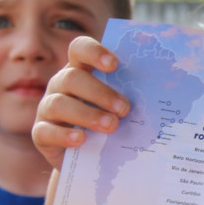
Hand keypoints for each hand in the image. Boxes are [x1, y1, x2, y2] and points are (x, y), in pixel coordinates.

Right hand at [31, 36, 128, 169]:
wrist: (87, 155)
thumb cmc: (107, 120)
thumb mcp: (117, 105)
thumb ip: (130, 94)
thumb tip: (162, 92)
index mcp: (80, 70)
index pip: (79, 48)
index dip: (94, 52)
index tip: (115, 64)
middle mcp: (60, 85)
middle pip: (72, 78)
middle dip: (100, 92)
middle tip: (125, 109)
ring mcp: (47, 108)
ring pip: (60, 104)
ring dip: (88, 114)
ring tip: (112, 126)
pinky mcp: (40, 133)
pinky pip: (46, 131)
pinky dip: (65, 135)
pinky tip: (81, 139)